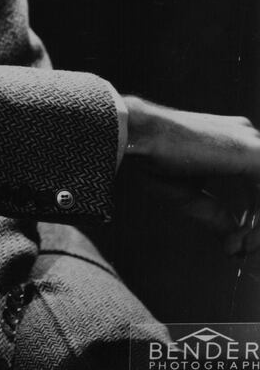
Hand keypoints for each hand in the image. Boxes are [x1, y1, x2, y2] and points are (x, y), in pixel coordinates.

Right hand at [124, 95, 259, 254]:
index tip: (236, 244)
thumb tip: (234, 241)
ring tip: (239, 247)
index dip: (253, 220)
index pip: (257, 186)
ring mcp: (252, 144)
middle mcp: (247, 138)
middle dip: (257, 228)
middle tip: (240, 250)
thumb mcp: (190, 194)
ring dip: (259, 230)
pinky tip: (245, 238)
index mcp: (234, 142)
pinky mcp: (255, 154)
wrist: (138, 136)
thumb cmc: (154, 157)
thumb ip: (217, 215)